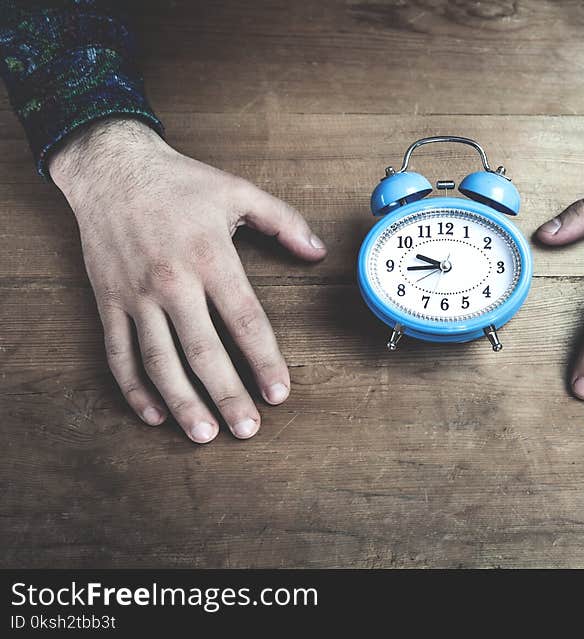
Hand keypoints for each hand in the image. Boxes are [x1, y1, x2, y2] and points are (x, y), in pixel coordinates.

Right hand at [49, 118, 326, 443]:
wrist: (111, 168)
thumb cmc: (180, 183)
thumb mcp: (238, 191)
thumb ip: (283, 221)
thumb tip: (318, 252)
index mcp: (210, 257)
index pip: (245, 319)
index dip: (264, 360)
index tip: (279, 393)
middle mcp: (172, 281)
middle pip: (203, 351)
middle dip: (227, 395)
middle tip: (247, 429)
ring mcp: (136, 295)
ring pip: (159, 361)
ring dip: (182, 402)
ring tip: (203, 434)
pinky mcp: (108, 301)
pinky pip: (119, 353)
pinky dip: (133, 388)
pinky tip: (153, 414)